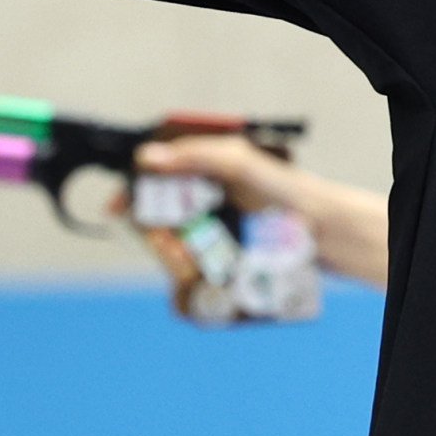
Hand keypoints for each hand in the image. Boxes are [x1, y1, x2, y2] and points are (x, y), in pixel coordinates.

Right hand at [135, 137, 392, 288]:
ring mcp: (207, 228)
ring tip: (189, 270)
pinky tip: (194, 278)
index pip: (152, 174)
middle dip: (156, 234)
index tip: (117, 209)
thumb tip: (146, 158)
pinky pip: (186, 267)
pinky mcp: (217, 256)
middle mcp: (200, 197)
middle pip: (154, 215)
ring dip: (170, 258)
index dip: (130, 191)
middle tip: (171, 250)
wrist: (318, 232)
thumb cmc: (283, 190)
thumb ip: (193, 156)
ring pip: (168, 245)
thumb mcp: (237, 163)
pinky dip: (184, 274)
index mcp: (202, 166)